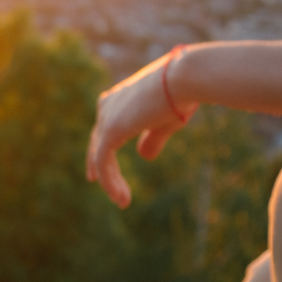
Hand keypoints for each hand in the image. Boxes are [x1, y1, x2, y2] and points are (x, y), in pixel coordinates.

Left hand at [85, 47, 196, 208]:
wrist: (184, 80)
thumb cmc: (181, 96)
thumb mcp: (165, 123)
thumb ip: (151, 139)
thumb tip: (143, 157)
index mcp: (118, 99)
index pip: (104, 129)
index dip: (100, 152)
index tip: (98, 174)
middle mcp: (107, 105)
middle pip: (97, 142)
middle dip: (100, 167)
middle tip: (100, 185)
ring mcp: (107, 117)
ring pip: (100, 156)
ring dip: (110, 182)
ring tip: (123, 202)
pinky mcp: (110, 130)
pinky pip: (103, 161)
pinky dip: (110, 182)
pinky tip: (121, 198)